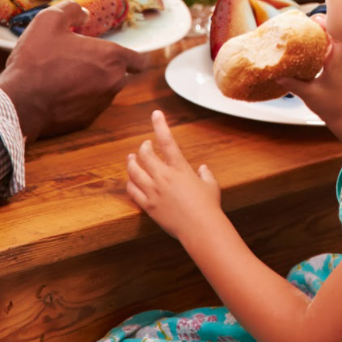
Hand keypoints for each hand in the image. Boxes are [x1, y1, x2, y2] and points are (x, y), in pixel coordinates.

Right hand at [0, 3, 148, 141]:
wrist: (20, 102)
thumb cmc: (37, 60)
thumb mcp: (49, 21)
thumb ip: (72, 11)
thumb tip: (84, 14)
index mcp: (112, 57)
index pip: (139, 60)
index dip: (131, 56)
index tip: (116, 54)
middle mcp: (114, 82)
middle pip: (120, 74)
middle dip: (106, 67)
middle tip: (80, 60)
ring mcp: (101, 104)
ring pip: (105, 90)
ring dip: (92, 83)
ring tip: (65, 76)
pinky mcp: (86, 120)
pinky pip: (89, 106)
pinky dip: (80, 99)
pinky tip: (59, 93)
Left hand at [125, 109, 223, 242]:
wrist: (200, 227)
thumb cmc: (208, 206)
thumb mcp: (211, 185)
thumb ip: (205, 174)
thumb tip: (203, 169)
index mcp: (180, 168)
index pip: (167, 141)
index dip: (160, 125)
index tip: (156, 114)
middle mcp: (164, 177)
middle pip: (145, 154)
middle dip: (143, 147)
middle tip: (145, 145)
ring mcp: (153, 191)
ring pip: (134, 171)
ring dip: (132, 162)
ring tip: (131, 159)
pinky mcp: (148, 206)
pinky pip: (132, 191)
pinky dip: (130, 183)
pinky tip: (131, 181)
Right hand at [281, 15, 341, 121]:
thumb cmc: (329, 105)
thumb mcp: (308, 94)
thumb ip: (293, 84)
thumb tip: (276, 75)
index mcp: (335, 62)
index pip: (337, 36)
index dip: (327, 25)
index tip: (312, 20)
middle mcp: (338, 58)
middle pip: (334, 33)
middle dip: (321, 25)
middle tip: (304, 22)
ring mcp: (337, 61)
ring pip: (332, 40)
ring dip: (320, 33)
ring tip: (303, 30)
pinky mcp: (333, 66)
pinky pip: (328, 48)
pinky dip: (319, 43)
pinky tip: (306, 46)